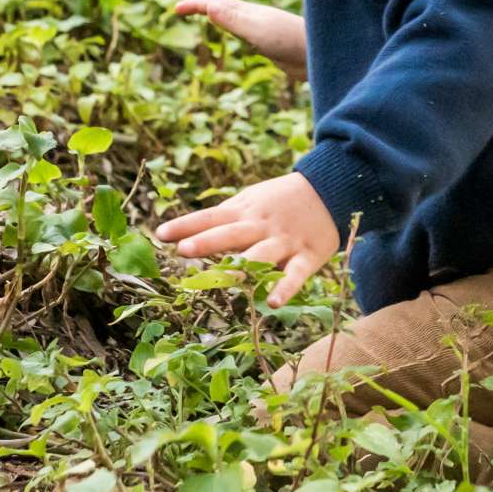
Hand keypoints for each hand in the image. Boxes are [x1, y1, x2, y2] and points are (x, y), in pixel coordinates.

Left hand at [155, 171, 340, 307]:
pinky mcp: (307, 255)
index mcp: (245, 210)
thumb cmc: (282, 198)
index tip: (161, 234)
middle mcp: (261, 225)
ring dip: (242, 265)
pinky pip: (295, 274)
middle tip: (183, 250)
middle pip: (231, 233)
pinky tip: (271, 303)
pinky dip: (284, 288)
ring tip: (223, 277)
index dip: (186, 225)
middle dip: (208, 241)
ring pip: (261, 254)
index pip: (210, 216)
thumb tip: (187, 231)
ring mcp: (284, 240)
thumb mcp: (252, 198)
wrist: (331, 188)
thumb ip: (225, 215)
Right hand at [174, 0, 307, 80]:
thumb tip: (209, 6)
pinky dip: (235, 30)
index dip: (195, 4)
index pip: (216, 3)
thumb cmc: (291, 41)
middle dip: (202, 4)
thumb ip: (234, 20)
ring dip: (218, 14)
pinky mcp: (273, 44)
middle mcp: (255, 17)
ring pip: (235, 18)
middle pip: (224, 6)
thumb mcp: (257, 31)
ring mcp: (264, 29)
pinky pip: (246, 33)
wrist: (323, 53)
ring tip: (207, 14)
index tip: (175, 8)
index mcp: (249, 13)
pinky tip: (238, 35)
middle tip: (182, 6)